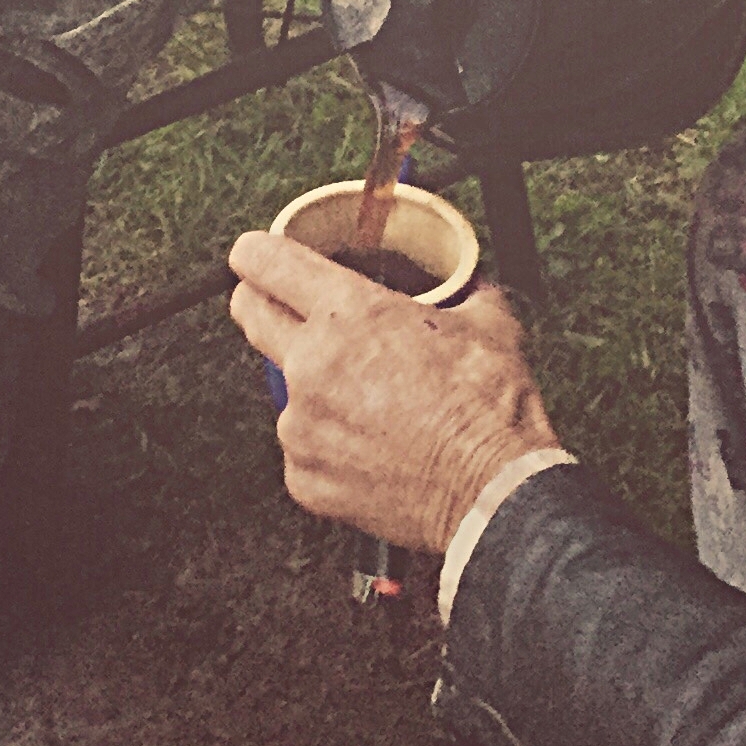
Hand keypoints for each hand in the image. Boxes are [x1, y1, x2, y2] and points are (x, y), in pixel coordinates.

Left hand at [227, 232, 557, 550]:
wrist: (493, 493)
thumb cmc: (489, 408)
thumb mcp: (487, 325)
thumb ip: (462, 298)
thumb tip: (471, 292)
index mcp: (350, 313)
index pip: (269, 263)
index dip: (255, 253)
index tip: (252, 255)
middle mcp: (311, 364)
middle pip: (252, 315)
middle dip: (258, 302)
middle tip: (279, 305)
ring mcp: (301, 426)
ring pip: (289, 391)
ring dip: (317, 388)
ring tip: (371, 405)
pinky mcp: (303, 478)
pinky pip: (305, 448)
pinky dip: (330, 445)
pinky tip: (373, 449)